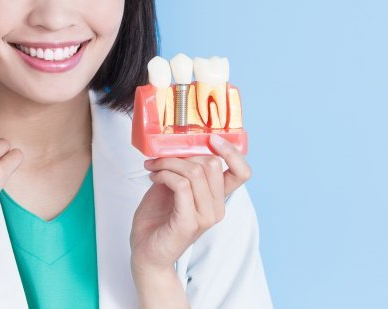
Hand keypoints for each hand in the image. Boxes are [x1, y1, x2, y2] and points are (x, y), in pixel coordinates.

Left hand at [130, 135, 251, 273]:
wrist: (146, 250)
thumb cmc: (158, 218)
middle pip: (212, 164)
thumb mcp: (173, 186)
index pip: (241, 172)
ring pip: (194, 172)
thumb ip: (183, 168)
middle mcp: (216, 207)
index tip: (212, 138)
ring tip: (153, 167)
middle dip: (182, 154)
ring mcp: (205, 217)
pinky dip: (165, 175)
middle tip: (160, 158)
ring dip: (168, 163)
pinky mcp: (189, 223)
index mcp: (216, 197)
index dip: (232, 152)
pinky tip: (154, 177)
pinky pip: (182, 185)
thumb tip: (181, 145)